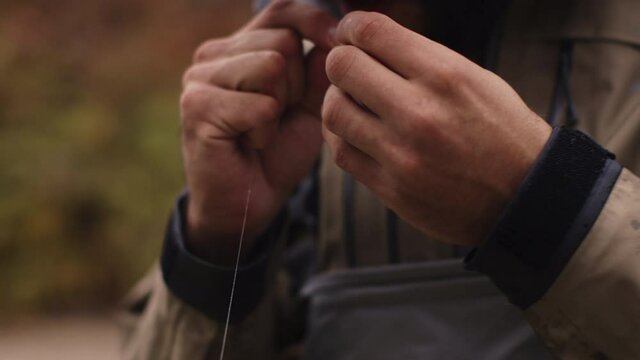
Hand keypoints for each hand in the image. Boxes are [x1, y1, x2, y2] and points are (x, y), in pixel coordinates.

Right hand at [181, 0, 336, 262]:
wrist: (247, 203)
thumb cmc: (276, 153)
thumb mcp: (309, 106)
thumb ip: (319, 71)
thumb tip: (335, 36)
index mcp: (239, 47)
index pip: (282, 10)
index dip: (315, 22)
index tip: (336, 46)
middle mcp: (213, 55)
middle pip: (283, 42)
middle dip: (298, 86)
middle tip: (279, 117)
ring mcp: (199, 78)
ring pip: (272, 67)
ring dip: (281, 108)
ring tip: (263, 129)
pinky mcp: (197, 106)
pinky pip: (260, 104)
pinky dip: (266, 131)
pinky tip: (251, 144)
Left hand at [322, 12, 551, 246]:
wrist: (525, 197)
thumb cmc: (502, 132)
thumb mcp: (475, 78)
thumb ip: (420, 59)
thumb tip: (367, 43)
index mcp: (445, 75)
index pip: (371, 32)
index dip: (351, 27)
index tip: (351, 34)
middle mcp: (419, 112)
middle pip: (342, 67)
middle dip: (341, 61)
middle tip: (350, 69)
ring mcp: (402, 154)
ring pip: (333, 111)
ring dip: (336, 100)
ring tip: (351, 102)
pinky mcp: (392, 188)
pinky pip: (342, 153)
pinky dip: (341, 136)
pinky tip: (355, 131)